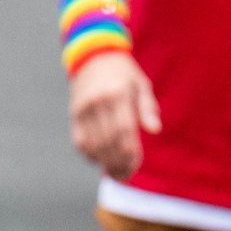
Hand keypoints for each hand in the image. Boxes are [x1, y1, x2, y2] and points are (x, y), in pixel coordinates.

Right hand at [68, 48, 160, 179]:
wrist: (94, 56)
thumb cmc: (124, 74)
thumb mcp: (141, 84)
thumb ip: (147, 108)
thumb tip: (155, 130)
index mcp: (118, 93)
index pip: (124, 130)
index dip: (130, 151)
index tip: (136, 164)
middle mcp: (98, 101)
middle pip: (108, 141)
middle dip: (118, 162)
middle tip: (127, 174)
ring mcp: (83, 108)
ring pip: (93, 145)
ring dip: (104, 163)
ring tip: (116, 172)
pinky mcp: (74, 114)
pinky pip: (80, 142)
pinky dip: (91, 155)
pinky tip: (101, 161)